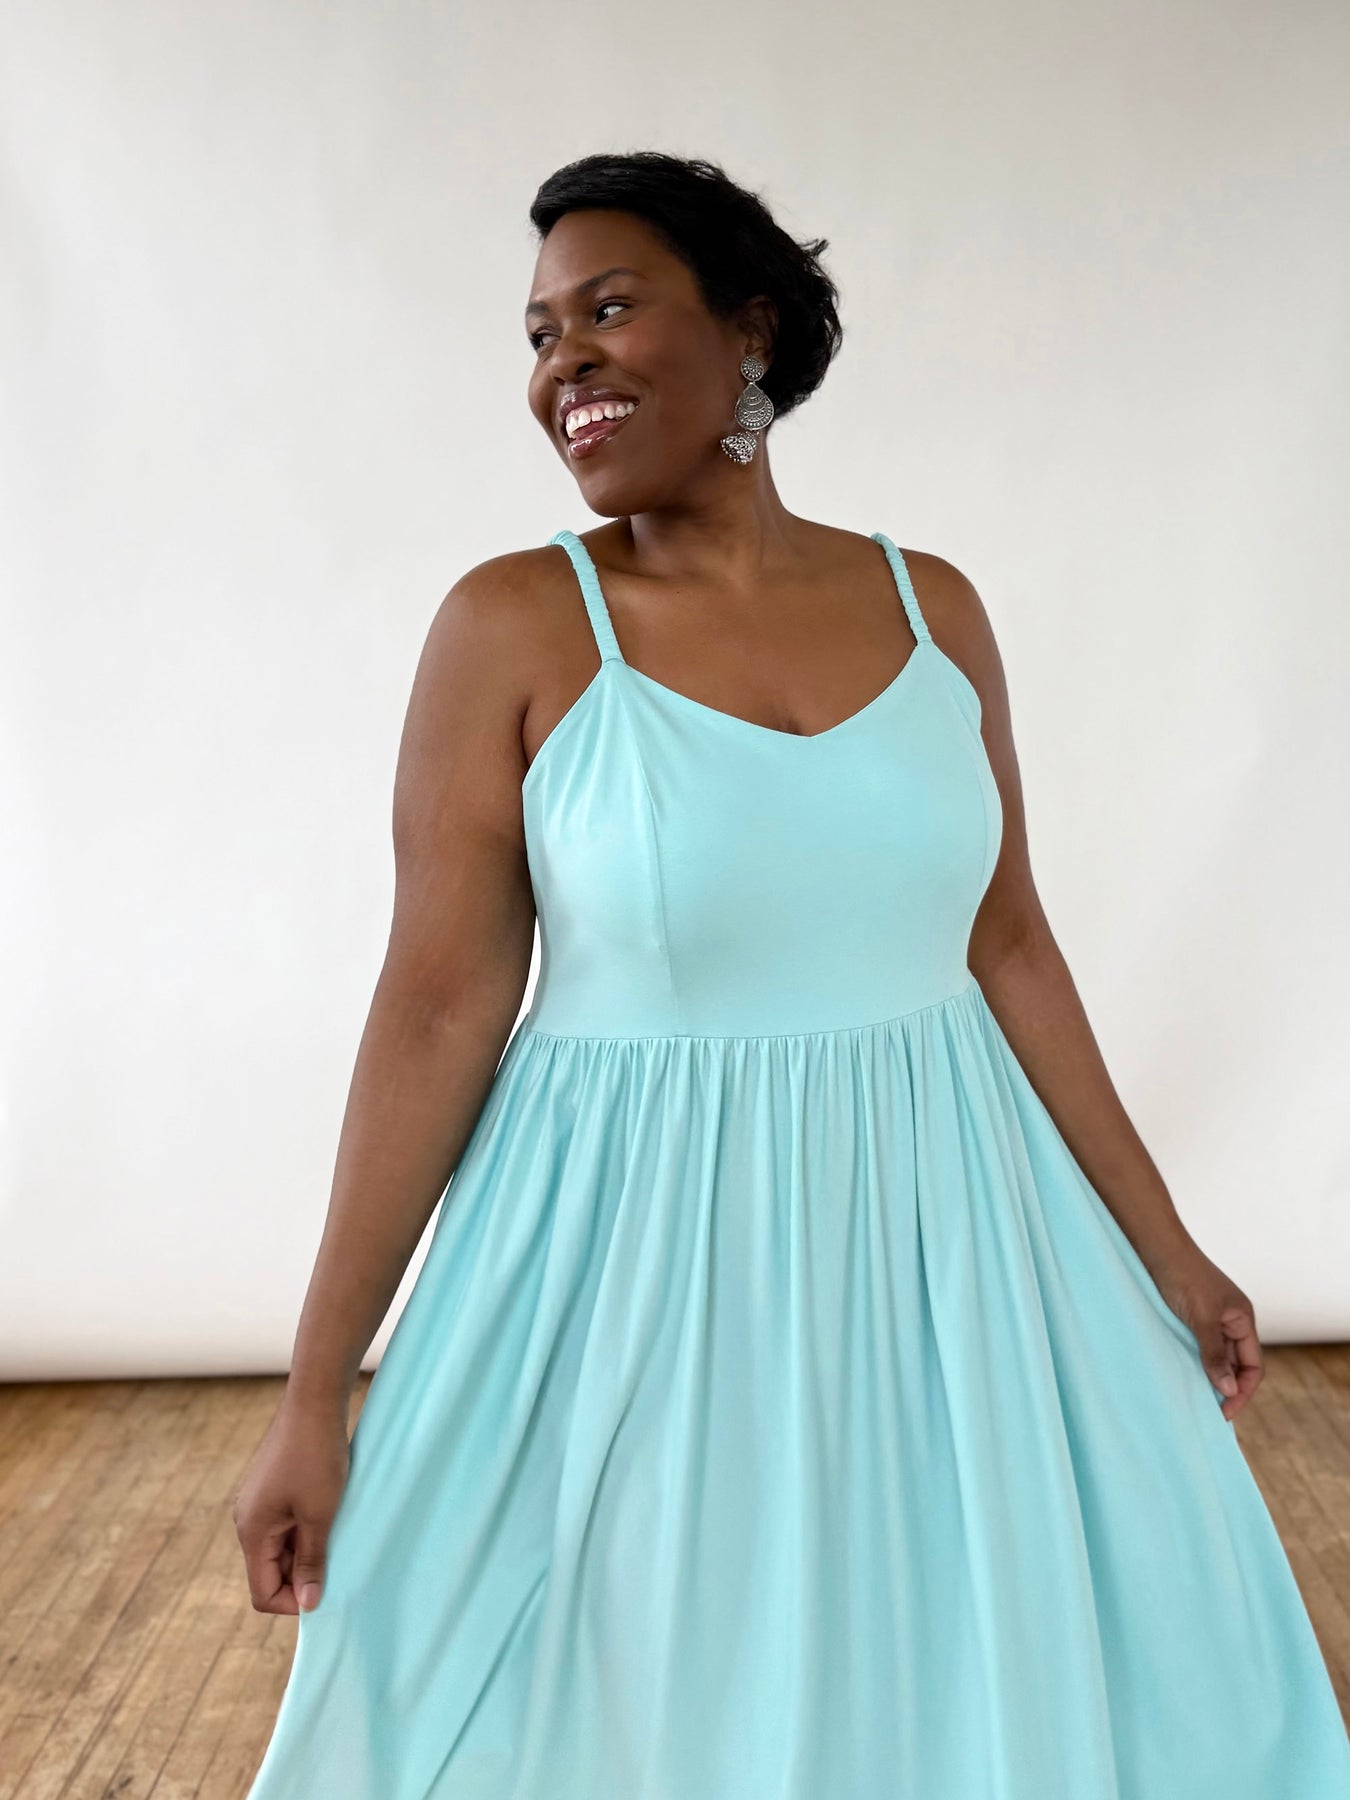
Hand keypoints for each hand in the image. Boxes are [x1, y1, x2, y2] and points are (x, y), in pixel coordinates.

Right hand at [233, 1397, 350, 1614]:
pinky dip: (306, 1529)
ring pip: (280, 1547)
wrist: (313, 1401)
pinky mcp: (271, 1487)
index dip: (292, 1601)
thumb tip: (307, 1604)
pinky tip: (331, 1515)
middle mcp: (247, 1519)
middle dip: (302, 1575)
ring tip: (338, 1535)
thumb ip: (311, 1562)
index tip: (327, 1590)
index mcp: (251, 1532)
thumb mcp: (319, 1515)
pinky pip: (285, 1524)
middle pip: (270, 1571)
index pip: (262, 1592)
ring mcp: (258, 1502)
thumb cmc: (317, 1457)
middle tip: (339, 1562)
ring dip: (307, 1550)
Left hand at [1148, 1244, 1262, 1420]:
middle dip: (1224, 1389)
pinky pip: (1196, 1348)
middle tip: (1206, 1412)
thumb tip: (1229, 1390)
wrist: (1155, 1246)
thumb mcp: (1202, 1318)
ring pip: (1214, 1358)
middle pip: (1235, 1365)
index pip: (1253, 1366)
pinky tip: (1179, 1376)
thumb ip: (1215, 1354)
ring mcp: (1208, 1320)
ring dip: (1206, 1377)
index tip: (1223, 1413)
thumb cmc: (1183, 1276)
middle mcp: (1230, 1321)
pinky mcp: (1187, 1318)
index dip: (1242, 1391)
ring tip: (1192, 1399)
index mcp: (1243, 1319)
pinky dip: (1191, 1363)